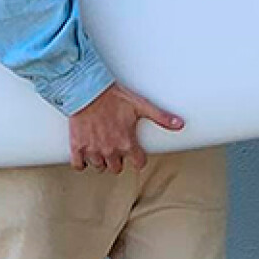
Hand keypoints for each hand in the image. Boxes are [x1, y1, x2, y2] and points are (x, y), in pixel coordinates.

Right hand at [68, 82, 184, 172]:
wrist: (87, 89)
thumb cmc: (114, 96)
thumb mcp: (141, 105)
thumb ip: (161, 117)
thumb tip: (180, 124)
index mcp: (127, 143)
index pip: (138, 164)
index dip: (138, 158)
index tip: (135, 152)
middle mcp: (111, 151)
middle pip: (117, 169)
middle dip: (118, 160)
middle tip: (116, 146)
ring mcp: (93, 150)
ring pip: (100, 167)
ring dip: (101, 160)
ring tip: (102, 146)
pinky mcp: (77, 147)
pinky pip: (79, 165)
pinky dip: (82, 161)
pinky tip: (85, 153)